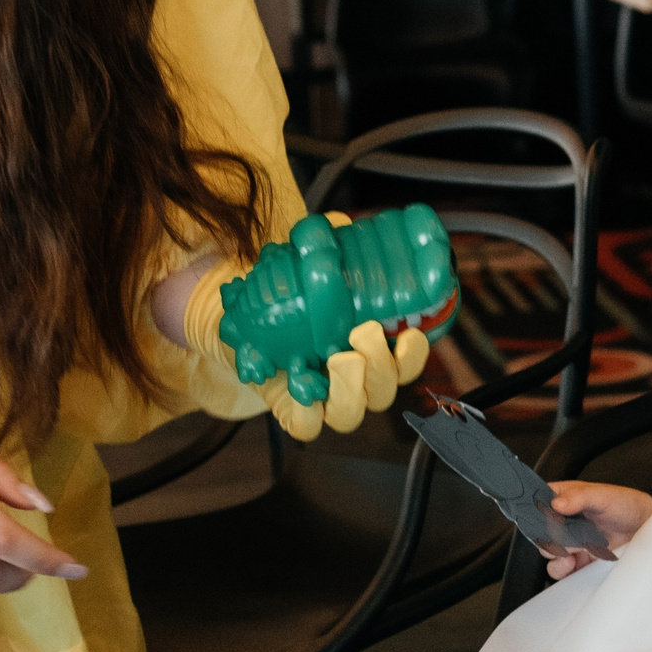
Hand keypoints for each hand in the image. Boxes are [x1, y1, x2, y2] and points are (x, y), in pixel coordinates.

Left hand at [173, 210, 448, 441]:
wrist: (238, 320)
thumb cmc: (288, 295)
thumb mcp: (309, 265)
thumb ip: (328, 244)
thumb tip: (339, 226)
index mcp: (369, 350)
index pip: (405, 363)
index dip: (413, 355)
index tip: (412, 332)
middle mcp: (352, 381)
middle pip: (383, 392)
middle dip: (382, 366)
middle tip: (365, 331)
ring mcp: (323, 400)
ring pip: (350, 415)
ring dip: (352, 389)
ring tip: (341, 356)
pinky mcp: (291, 412)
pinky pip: (306, 425)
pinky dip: (308, 410)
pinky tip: (303, 382)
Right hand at [543, 481, 651, 578]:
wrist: (644, 529)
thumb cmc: (626, 505)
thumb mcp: (603, 496)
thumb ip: (580, 498)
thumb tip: (558, 503)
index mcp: (565, 499)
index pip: (538, 502)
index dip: (535, 511)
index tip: (543, 519)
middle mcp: (563, 521)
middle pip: (539, 531)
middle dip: (548, 538)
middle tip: (562, 538)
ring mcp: (570, 541)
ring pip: (547, 552)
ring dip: (555, 555)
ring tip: (571, 552)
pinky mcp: (577, 560)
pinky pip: (560, 569)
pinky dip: (563, 569)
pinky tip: (575, 562)